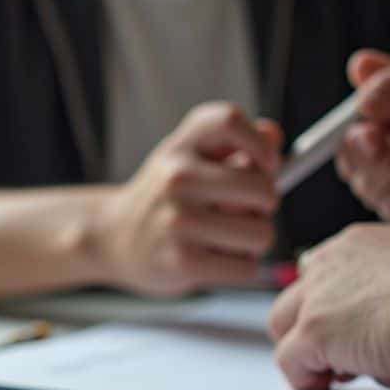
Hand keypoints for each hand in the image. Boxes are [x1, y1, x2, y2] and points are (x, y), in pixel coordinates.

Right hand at [92, 102, 281, 295]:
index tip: (266, 166)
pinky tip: (218, 259)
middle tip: (245, 211)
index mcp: (181, 144)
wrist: (114, 237)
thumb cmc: (167, 196)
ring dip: (254, 242)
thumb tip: (274, 139)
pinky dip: (241, 268)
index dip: (261, 145)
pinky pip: (246, 268)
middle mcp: (176, 176)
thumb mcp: (191, 157)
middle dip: (266, 206)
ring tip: (227, 238)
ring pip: (260, 234)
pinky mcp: (182, 260)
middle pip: (262, 189)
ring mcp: (177, 219)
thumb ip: (237, 144)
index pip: (229, 121)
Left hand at [267, 223, 389, 389]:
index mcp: (358, 247)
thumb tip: (389, 330)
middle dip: (306, 327)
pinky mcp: (314, 333)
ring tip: (331, 374)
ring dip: (303, 352)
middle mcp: (330, 266)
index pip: (324, 274)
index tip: (347, 325)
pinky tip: (329, 387)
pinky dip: (306, 379)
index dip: (331, 305)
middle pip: (293, 299)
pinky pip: (290, 363)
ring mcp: (317, 300)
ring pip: (283, 327)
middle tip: (336, 354)